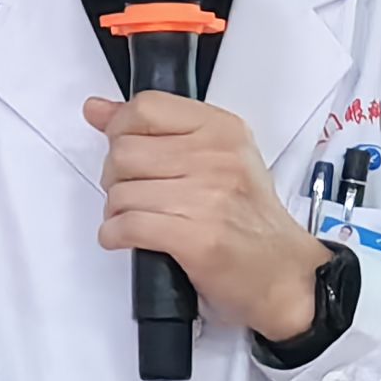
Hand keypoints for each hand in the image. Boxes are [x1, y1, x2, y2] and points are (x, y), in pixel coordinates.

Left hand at [83, 93, 330, 342]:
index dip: (119, 127)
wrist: (283, 272)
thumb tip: (97, 109)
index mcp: (221, 129)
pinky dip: (115, 234)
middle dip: (113, 175)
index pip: (146, 108)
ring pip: (122, 191)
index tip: (119, 143)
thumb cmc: (250, 217)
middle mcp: (215, 158)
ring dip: (115, 210)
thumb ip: (157, 128)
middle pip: (125, 151)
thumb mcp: (216, 155)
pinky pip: (128, 226)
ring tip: (132, 216)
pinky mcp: (196, 239)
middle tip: (128, 189)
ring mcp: (207, 198)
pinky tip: (125, 236)